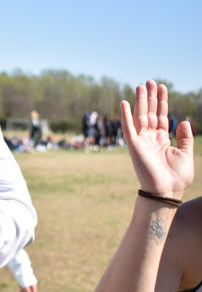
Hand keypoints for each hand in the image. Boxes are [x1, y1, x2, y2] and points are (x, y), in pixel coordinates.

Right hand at [121, 80, 193, 198]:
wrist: (166, 190)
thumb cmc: (177, 177)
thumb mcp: (186, 154)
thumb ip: (185, 138)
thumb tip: (183, 121)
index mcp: (162, 140)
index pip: (161, 116)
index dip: (162, 102)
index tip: (162, 88)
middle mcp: (150, 138)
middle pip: (149, 113)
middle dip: (150, 97)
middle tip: (150, 81)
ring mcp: (141, 141)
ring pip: (140, 116)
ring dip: (140, 101)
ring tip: (142, 86)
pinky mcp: (134, 145)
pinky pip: (128, 128)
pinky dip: (126, 115)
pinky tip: (125, 102)